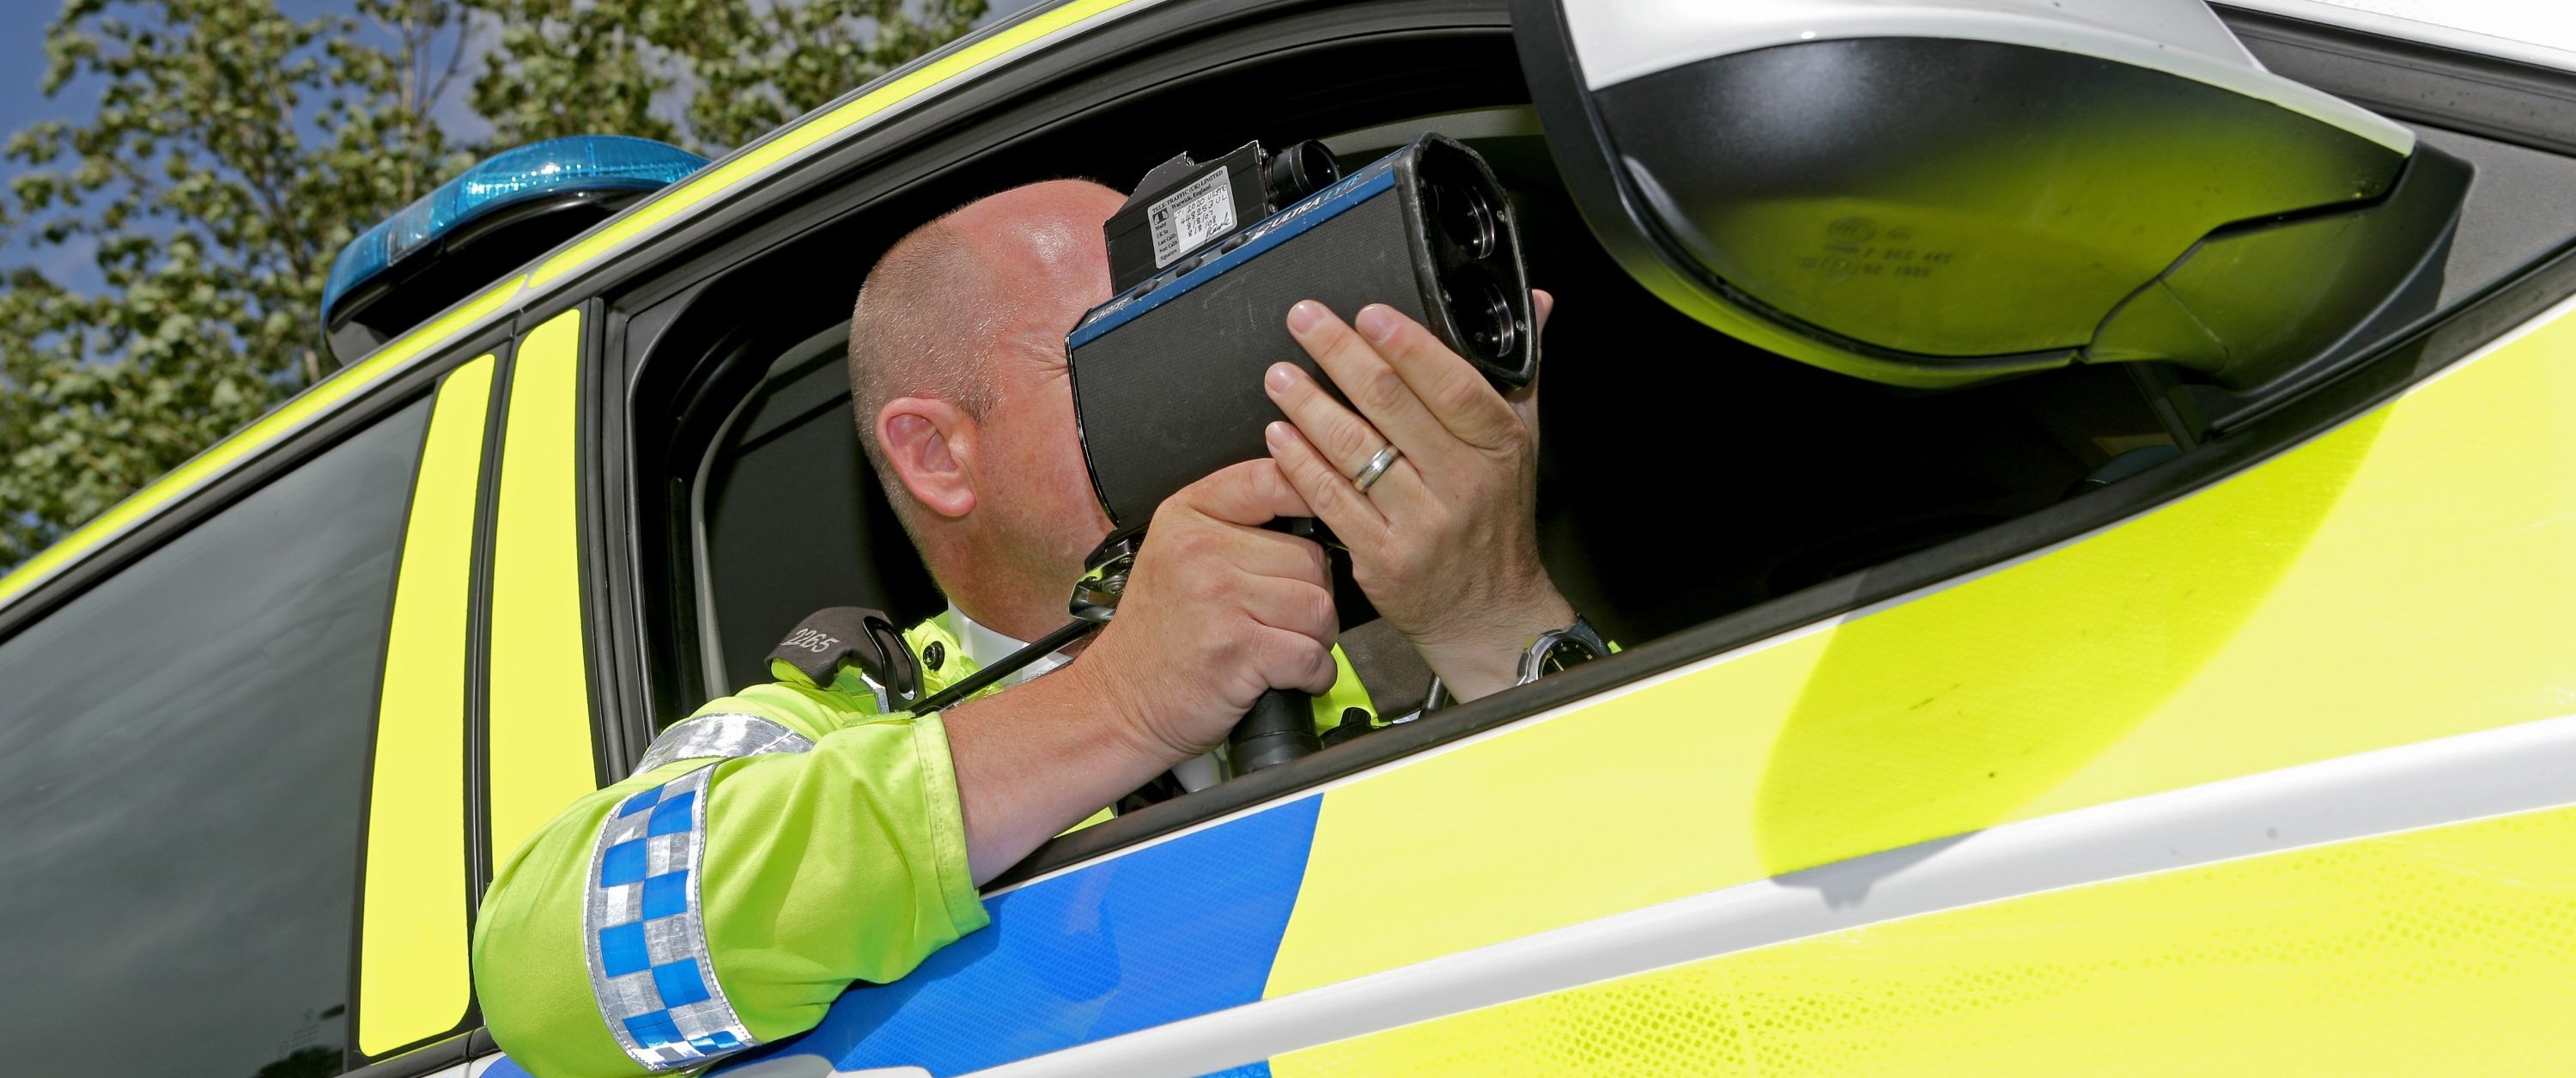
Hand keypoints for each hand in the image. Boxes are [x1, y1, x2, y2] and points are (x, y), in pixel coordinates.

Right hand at [1072, 459, 1340, 760]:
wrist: (1119, 701)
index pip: (1270, 480)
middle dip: (1313, 595)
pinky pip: (1312, 655)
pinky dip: (1315, 674)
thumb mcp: (1176, 553)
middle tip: (1286, 619)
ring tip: (1287, 646)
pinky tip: (1290, 676)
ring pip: (1319, 607)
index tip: (1328, 518)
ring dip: (1318, 637)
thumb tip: (1313, 505)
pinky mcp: (1236, 651)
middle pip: (1311, 558)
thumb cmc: (1159, 633)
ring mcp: (1218, 600)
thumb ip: (1233, 521)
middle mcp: (1201, 550)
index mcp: (1187, 516)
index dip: (1313, 497)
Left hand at [1264, 293, 1573, 701]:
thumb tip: (1535, 303)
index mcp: (1498, 446)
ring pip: (1356, 451)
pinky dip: (1301, 464)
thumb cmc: (1498, 524)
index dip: (1407, 346)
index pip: (1452, 385)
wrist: (1491, 615)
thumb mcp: (1523, 444)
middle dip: (1341, 355)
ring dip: (1310, 406)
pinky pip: (1333, 500)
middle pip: (1393, 407)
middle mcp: (1463, 483)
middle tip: (1306, 320)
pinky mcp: (1383, 558)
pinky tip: (1280, 435)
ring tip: (1280, 375)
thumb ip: (1518, 373)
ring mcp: (1422, 523)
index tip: (1369, 314)